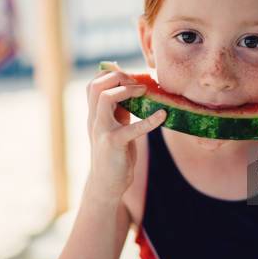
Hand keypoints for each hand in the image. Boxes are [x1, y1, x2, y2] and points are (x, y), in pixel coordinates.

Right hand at [86, 70, 165, 200]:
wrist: (106, 184)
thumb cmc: (115, 154)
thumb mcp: (115, 127)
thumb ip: (120, 109)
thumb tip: (131, 87)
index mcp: (95, 114)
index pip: (94, 83)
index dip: (113, 75)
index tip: (133, 79)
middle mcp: (94, 119)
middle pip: (96, 85)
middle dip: (119, 77)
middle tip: (140, 84)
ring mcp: (102, 131)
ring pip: (105, 98)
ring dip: (127, 90)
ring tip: (145, 92)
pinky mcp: (114, 144)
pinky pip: (131, 128)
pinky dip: (149, 120)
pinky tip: (163, 115)